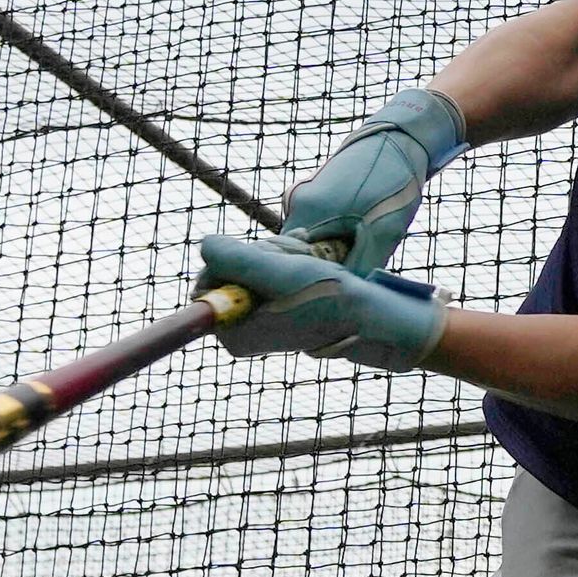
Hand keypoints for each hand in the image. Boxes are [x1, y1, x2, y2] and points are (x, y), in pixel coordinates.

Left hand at [199, 232, 449, 371]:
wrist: (372, 315)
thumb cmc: (329, 299)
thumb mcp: (279, 273)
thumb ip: (235, 259)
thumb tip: (205, 245)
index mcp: (232, 331)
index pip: (207, 281)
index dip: (234, 258)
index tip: (266, 258)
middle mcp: (242, 327)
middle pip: (230, 269)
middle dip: (263, 253)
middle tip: (295, 257)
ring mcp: (260, 316)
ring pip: (253, 263)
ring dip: (281, 252)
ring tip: (308, 259)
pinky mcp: (278, 305)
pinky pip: (271, 268)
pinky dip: (290, 257)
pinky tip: (310, 255)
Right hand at [278, 88, 463, 275]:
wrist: (401, 139)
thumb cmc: (393, 184)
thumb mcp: (383, 234)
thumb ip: (360, 267)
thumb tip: (345, 298)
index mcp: (306, 211)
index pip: (289, 263)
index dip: (307, 281)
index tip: (327, 292)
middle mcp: (296, 202)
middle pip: (298, 252)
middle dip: (321, 266)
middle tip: (349, 274)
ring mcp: (304, 194)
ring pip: (310, 240)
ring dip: (331, 250)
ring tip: (359, 248)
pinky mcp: (316, 192)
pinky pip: (317, 225)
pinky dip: (333, 236)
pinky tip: (357, 233)